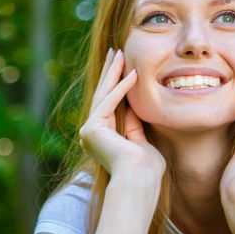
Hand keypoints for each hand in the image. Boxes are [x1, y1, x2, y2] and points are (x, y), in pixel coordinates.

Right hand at [78, 48, 165, 183]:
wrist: (139, 182)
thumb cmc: (145, 169)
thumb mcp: (141, 142)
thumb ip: (134, 126)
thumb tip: (134, 107)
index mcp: (102, 138)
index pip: (109, 104)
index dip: (116, 83)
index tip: (123, 65)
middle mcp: (91, 134)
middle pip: (102, 95)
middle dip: (110, 72)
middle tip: (115, 51)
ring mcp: (89, 131)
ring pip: (103, 95)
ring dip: (113, 73)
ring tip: (120, 53)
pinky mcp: (92, 129)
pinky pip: (110, 103)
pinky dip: (122, 88)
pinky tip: (132, 73)